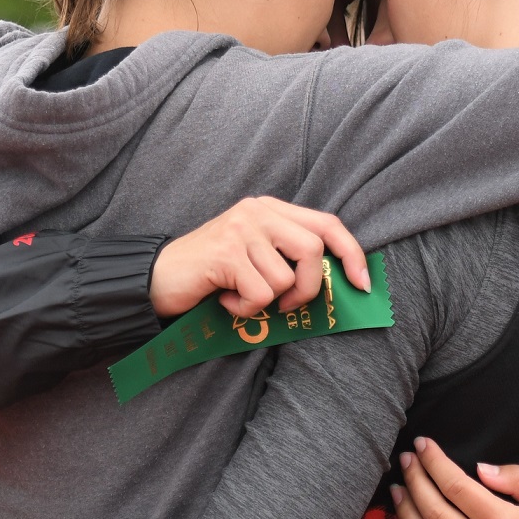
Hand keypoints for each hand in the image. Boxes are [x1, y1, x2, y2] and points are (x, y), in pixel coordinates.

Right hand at [149, 196, 369, 317]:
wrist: (156, 278)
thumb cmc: (213, 274)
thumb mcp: (255, 255)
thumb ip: (289, 258)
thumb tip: (336, 284)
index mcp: (271, 208)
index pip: (327, 223)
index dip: (351, 253)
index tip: (362, 284)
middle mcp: (258, 211)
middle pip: (312, 250)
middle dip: (308, 289)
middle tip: (287, 307)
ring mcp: (241, 229)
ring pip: (285, 279)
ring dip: (267, 303)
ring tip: (240, 297)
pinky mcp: (226, 252)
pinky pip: (260, 294)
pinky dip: (246, 309)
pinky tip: (225, 300)